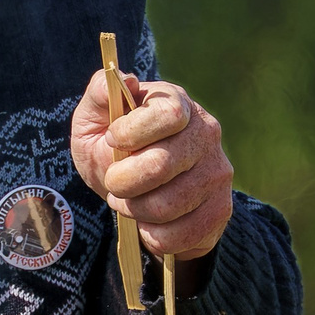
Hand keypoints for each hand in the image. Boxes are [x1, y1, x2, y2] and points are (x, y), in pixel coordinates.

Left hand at [69, 72, 234, 265]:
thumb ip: (100, 94)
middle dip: (122, 181)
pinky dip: (153, 235)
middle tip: (113, 183)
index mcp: (177, 103)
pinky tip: (147, 223)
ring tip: (128, 202)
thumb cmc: (112, 148)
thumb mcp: (94, 119)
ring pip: (168, 205)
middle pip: (162, 165)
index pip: (168, 114)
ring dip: (134, 210)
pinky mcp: (220, 210)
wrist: (136, 191)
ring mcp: (217, 173)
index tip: (111, 139)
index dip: (132, 132)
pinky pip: (182, 234)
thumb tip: (123, 79)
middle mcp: (206, 134)